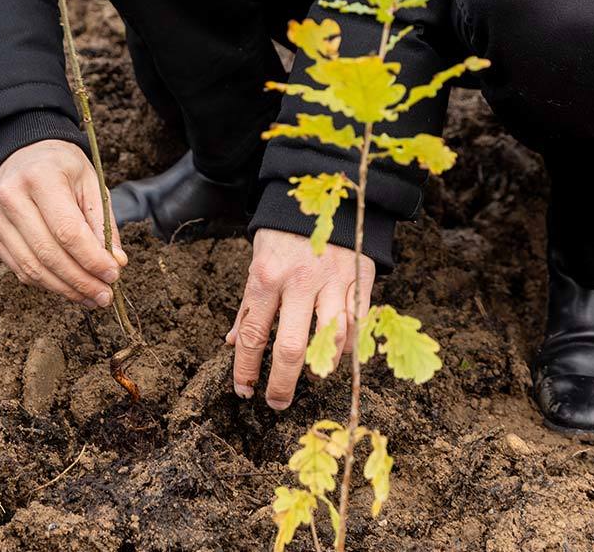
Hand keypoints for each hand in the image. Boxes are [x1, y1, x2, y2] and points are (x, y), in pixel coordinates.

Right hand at [0, 139, 126, 308]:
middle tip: (105, 295)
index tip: (113, 275)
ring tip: (91, 297)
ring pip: (32, 268)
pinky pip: (20, 269)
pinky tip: (69, 287)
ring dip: (65, 289)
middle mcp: (12, 196)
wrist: (23, 153)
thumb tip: (116, 263)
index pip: (67, 230)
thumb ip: (102, 222)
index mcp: (42, 176)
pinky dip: (46, 283)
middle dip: (81, 281)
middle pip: (49, 254)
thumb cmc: (61, 166)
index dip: (92, 259)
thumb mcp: (89, 181)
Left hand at [226, 228, 374, 409]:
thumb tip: (233, 342)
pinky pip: (358, 322)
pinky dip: (349, 345)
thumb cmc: (284, 233)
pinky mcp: (360, 276)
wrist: (322, 192)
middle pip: (290, 348)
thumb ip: (250, 302)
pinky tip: (339, 355)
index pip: (252, 335)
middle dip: (282, 384)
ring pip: (330, 340)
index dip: (246, 370)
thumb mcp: (258, 260)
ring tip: (311, 378)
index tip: (243, 391)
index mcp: (266, 275)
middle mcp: (299, 280)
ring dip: (320, 368)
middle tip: (277, 402)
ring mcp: (333, 279)